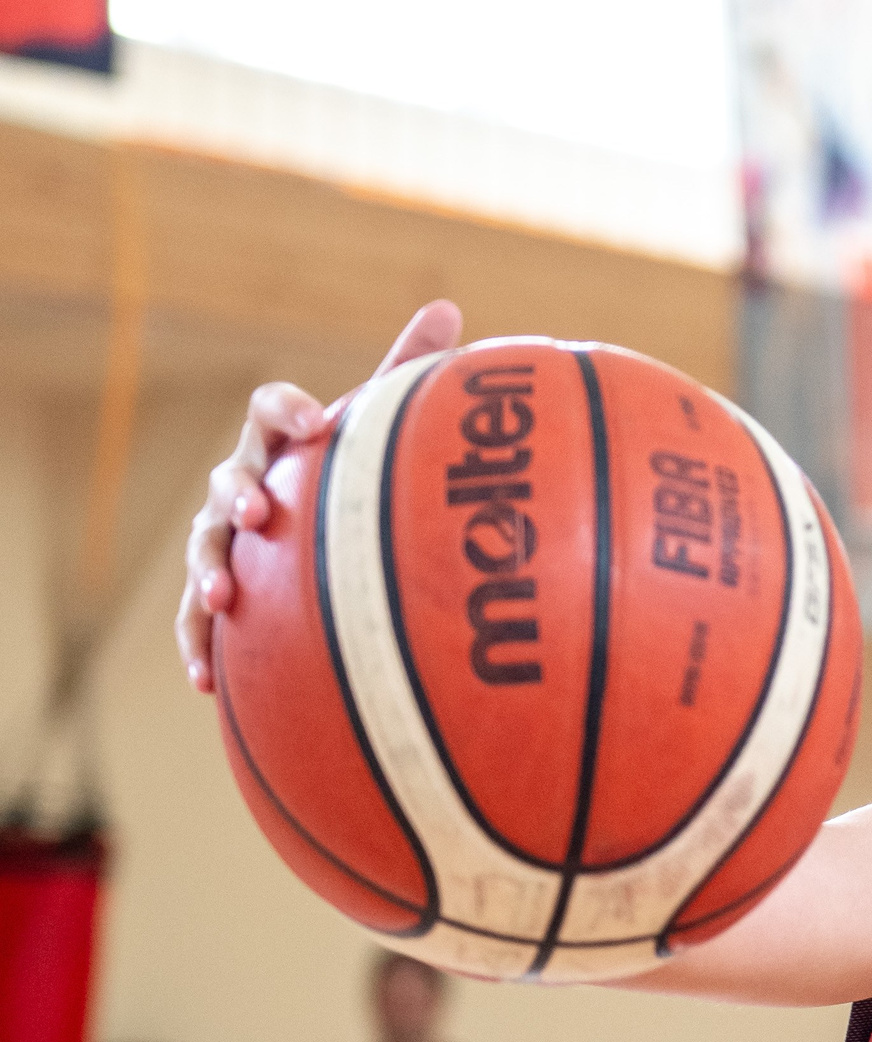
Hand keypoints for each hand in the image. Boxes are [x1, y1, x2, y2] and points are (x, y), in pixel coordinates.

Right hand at [176, 300, 463, 691]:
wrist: (330, 544)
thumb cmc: (356, 478)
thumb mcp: (381, 433)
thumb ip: (407, 374)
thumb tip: (449, 307)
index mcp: (284, 442)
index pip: (273, 410)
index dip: (289, 409)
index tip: (317, 422)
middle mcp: (246, 484)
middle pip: (228, 478)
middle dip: (237, 494)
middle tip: (259, 512)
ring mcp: (226, 540)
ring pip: (203, 548)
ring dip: (206, 569)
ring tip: (223, 598)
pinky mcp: (221, 597)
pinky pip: (197, 620)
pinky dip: (196, 643)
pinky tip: (204, 680)